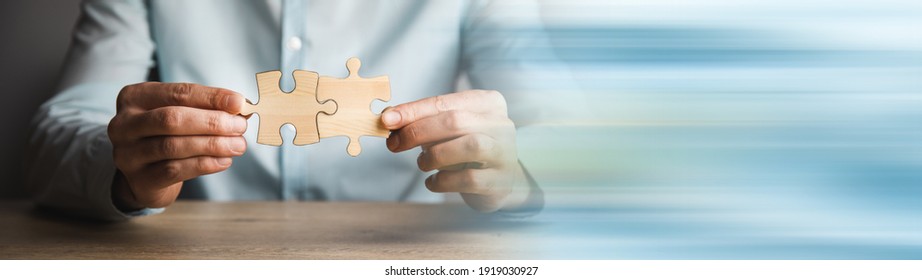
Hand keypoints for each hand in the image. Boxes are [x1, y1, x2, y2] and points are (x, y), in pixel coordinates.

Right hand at [108, 82, 246, 209]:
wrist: (144, 174)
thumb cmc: (167, 135)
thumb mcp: (180, 114)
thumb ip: (205, 108)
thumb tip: (240, 107)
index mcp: (135, 97)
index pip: (178, 93)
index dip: (211, 97)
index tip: (239, 102)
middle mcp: (124, 124)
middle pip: (172, 119)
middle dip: (212, 122)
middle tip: (240, 126)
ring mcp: (128, 153)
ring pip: (173, 146)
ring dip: (213, 144)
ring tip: (238, 145)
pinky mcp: (139, 179)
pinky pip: (175, 170)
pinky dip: (204, 164)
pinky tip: (224, 161)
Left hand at [381, 90, 530, 211]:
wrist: (501, 177)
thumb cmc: (468, 146)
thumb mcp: (448, 129)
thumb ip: (424, 121)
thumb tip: (389, 119)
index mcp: (488, 102)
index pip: (445, 102)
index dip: (413, 111)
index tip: (387, 119)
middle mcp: (501, 124)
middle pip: (455, 121)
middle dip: (418, 132)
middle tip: (394, 144)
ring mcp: (505, 152)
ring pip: (468, 146)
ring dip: (434, 156)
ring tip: (422, 163)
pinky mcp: (501, 180)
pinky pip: (469, 179)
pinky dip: (443, 181)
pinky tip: (432, 182)